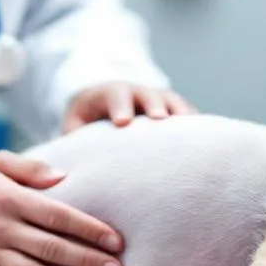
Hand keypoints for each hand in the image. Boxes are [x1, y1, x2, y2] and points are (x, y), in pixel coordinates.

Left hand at [62, 82, 195, 133]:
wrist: (107, 103)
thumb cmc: (87, 122)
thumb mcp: (75, 126)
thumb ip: (72, 141)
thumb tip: (58, 171)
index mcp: (109, 94)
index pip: (114, 96)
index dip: (119, 107)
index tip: (122, 123)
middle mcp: (137, 93)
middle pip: (148, 95)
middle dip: (153, 106)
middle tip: (158, 119)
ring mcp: (158, 99)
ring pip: (173, 102)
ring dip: (181, 114)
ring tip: (192, 129)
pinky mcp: (174, 110)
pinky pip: (188, 115)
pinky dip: (197, 126)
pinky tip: (207, 143)